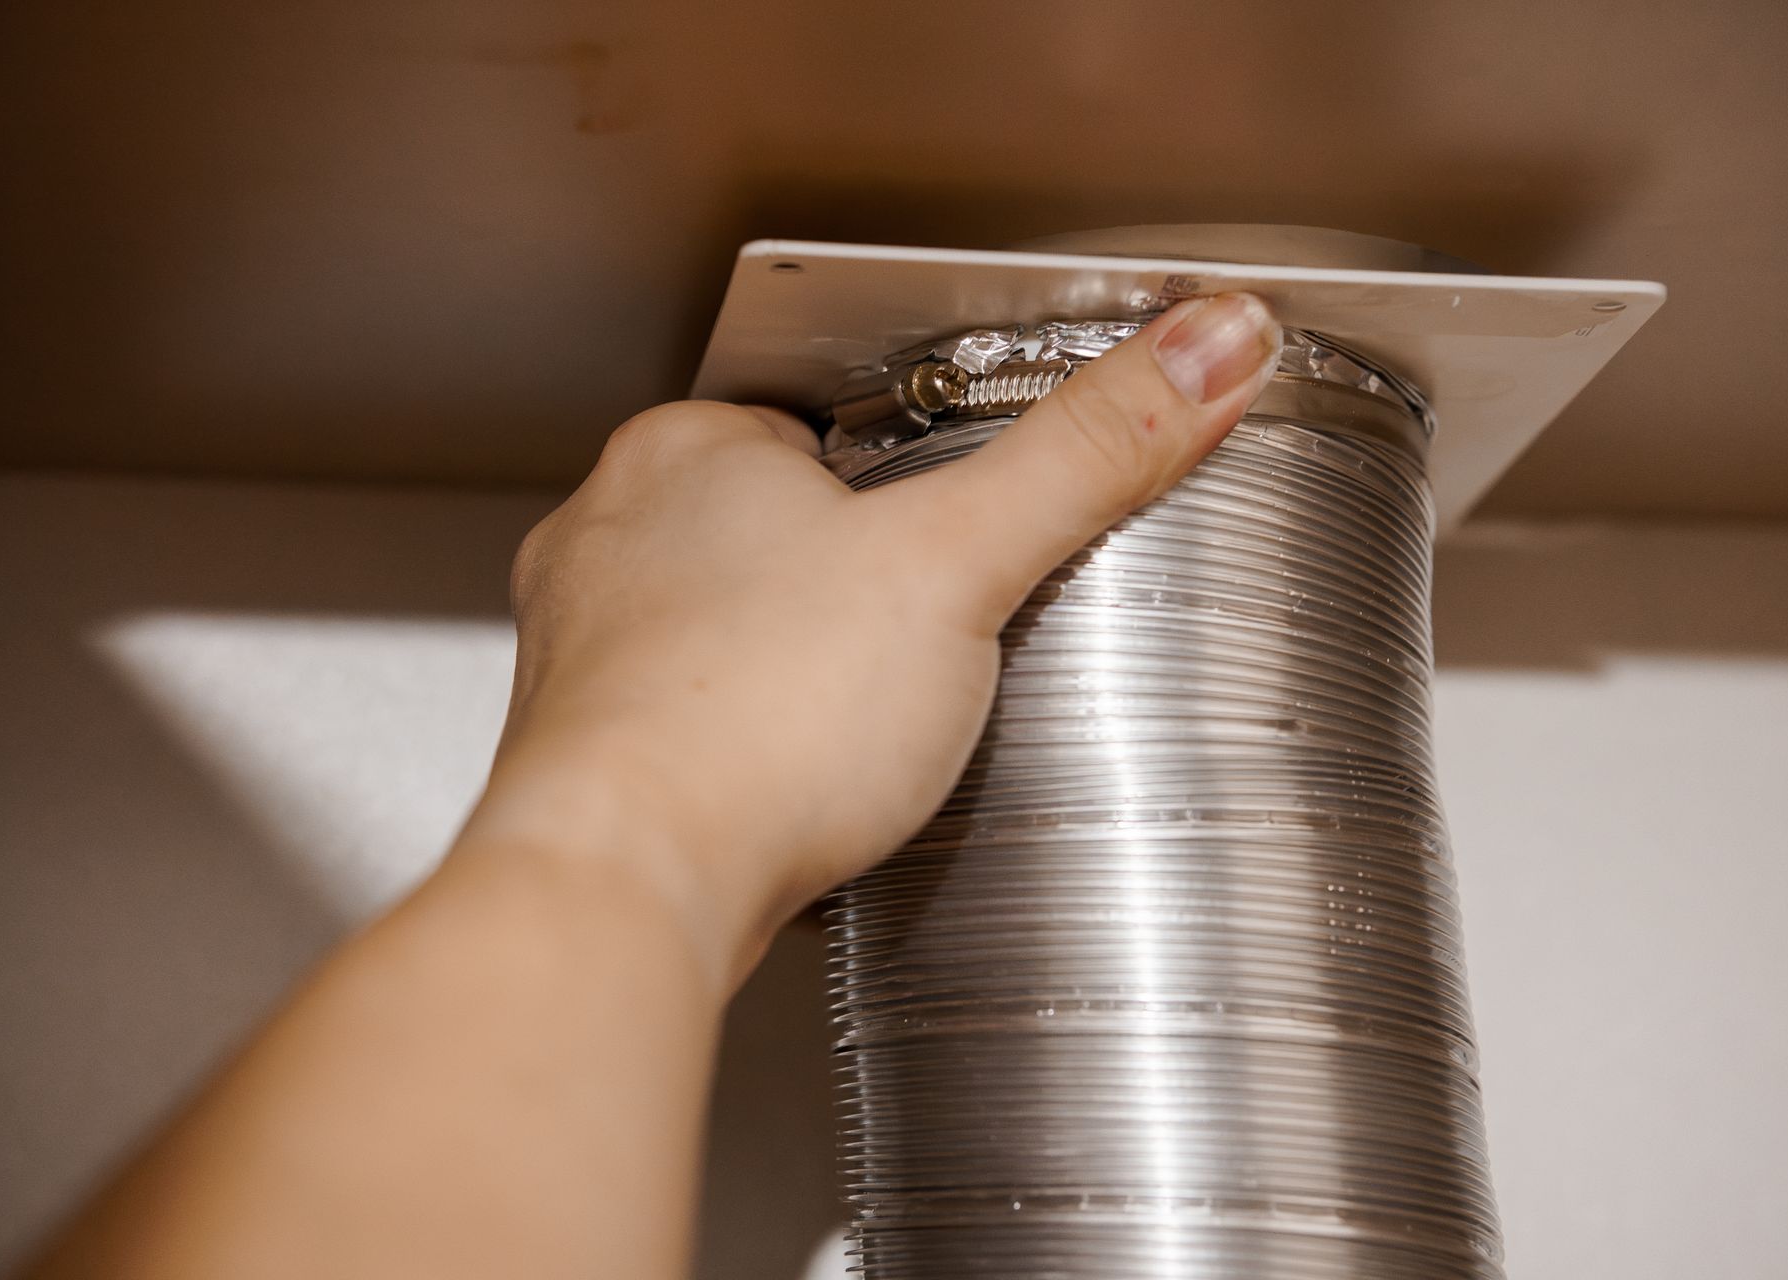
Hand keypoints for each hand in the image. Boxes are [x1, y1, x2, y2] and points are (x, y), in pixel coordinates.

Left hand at [460, 293, 1280, 990]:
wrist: (628, 885)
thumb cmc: (753, 721)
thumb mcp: (960, 560)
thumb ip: (1084, 454)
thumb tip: (1200, 348)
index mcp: (685, 454)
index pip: (804, 424)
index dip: (886, 468)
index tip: (937, 504)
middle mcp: (611, 540)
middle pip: (754, 523)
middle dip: (834, 567)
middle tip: (919, 609)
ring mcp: (587, 652)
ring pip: (708, 624)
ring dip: (779, 655)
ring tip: (861, 697)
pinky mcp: (589, 756)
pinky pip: (684, 722)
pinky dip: (741, 739)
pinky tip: (793, 776)